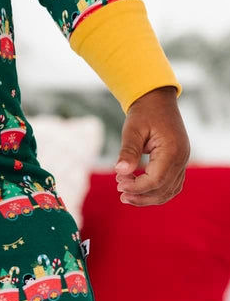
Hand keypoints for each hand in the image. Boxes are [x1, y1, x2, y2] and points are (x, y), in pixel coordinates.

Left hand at [114, 85, 189, 206]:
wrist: (157, 101)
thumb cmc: (144, 113)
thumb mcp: (132, 130)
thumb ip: (128, 151)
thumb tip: (120, 172)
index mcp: (172, 150)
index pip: (155, 180)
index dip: (135, 188)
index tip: (118, 183)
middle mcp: (181, 158)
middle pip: (162, 190)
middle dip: (139, 195)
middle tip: (119, 190)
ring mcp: (183, 162)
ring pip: (168, 192)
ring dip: (147, 198)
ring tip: (125, 195)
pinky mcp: (179, 164)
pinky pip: (170, 186)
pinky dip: (155, 193)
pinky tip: (138, 191)